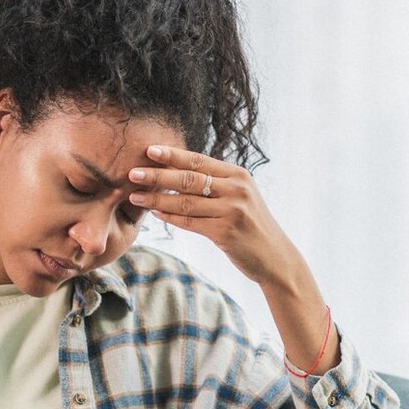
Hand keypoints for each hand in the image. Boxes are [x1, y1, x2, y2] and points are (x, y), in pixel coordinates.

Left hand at [126, 143, 307, 290]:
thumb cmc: (251, 227)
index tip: (149, 150)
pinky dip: (170, 217)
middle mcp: (236, 189)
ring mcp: (232, 210)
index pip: (199, 160)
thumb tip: (179, 171)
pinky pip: (190, 222)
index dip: (172, 155)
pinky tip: (154, 212)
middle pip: (189, 178)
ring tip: (135, 195)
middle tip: (132, 172)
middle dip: (158, 175)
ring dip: (157, 198)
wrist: (275, 258)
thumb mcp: (240, 198)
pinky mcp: (226, 232)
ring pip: (185, 201)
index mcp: (238, 175)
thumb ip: (216, 184)